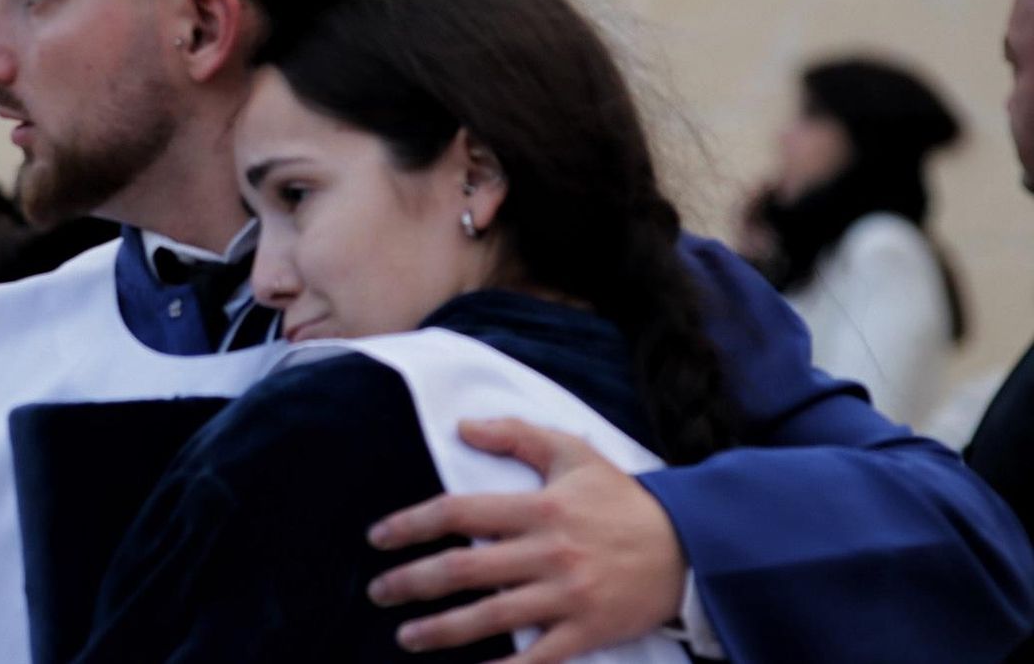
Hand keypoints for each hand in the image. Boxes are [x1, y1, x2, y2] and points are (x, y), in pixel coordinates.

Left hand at [365, 418, 685, 662]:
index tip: (378, 538)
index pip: (459, 512)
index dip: (412, 524)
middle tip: (379, 591)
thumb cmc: (621, 499)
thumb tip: (463, 427)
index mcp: (540, 507)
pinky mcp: (587, 631)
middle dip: (413, 582)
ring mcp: (567, 595)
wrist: (690, 546)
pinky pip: (537, 658)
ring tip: (406, 636)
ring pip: (491, 616)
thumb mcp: (573, 453)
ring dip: (441, 629)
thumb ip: (516, 436)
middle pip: (465, 568)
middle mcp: (548, 552)